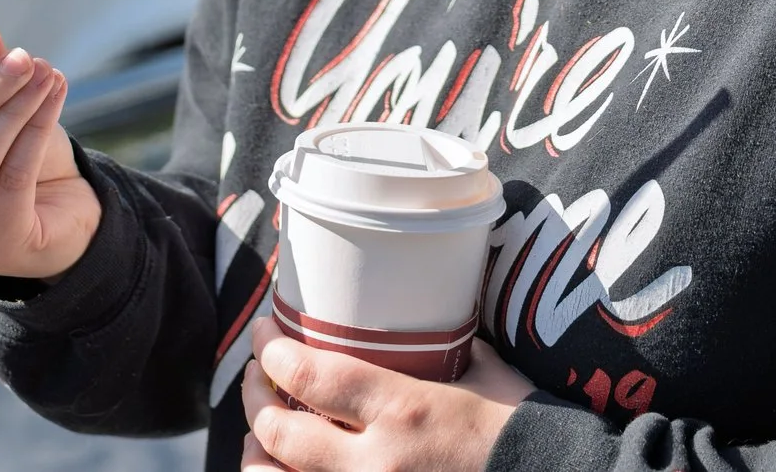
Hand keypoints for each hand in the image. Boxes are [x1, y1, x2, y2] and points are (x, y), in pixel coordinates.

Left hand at [240, 316, 530, 471]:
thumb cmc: (521, 427)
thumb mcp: (483, 375)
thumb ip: (441, 352)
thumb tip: (421, 319)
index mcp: (404, 410)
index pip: (312, 376)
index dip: (273, 352)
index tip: (264, 333)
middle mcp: (375, 464)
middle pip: (280, 431)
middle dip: (254, 396)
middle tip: (257, 373)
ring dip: (258, 451)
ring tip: (261, 431)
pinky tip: (286, 466)